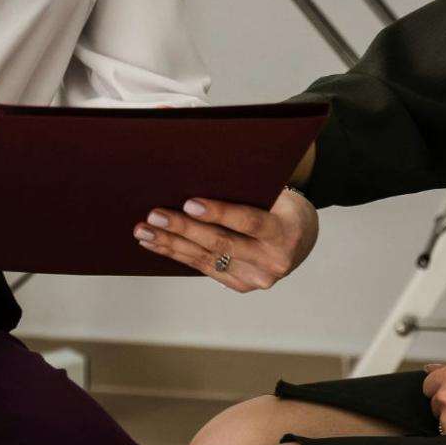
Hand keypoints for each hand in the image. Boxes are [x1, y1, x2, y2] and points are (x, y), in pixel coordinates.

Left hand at [132, 186, 318, 291]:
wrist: (300, 238)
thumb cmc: (281, 206)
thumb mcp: (275, 191)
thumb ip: (245, 183)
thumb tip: (198, 159)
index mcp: (284, 232)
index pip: (249, 221)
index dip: (219, 212)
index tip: (190, 202)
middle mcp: (272, 261)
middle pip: (221, 243)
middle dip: (183, 228)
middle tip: (155, 214)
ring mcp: (255, 278)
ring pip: (206, 258)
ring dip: (171, 243)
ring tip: (145, 230)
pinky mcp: (240, 285)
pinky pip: (203, 268)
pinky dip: (177, 254)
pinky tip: (157, 243)